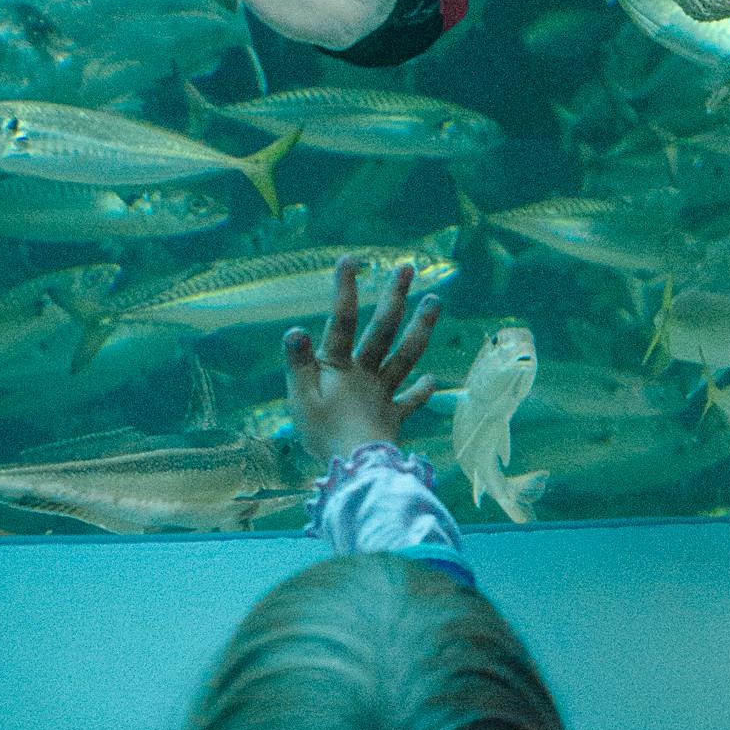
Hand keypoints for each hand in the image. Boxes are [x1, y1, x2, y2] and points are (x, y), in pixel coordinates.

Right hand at [285, 256, 440, 462]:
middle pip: (383, 329)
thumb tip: (295, 329)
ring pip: (406, 355)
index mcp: (339, 366)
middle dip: (395, 296)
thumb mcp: (300, 398)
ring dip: (421, 327)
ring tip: (434, 301)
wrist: (356, 468)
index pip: (343, 321)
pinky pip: (411, 401)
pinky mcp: (394, 417)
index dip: (345, 290)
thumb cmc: (324, 434)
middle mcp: (366, 373)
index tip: (350, 261)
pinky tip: (432, 379)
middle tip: (407, 268)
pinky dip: (422, 390)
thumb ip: (299, 364)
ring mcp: (384, 393)